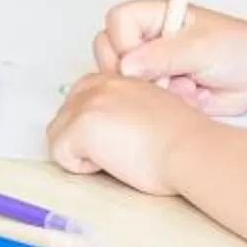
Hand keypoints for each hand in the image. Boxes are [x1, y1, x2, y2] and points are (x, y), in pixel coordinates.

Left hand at [48, 75, 213, 195]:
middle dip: (79, 138)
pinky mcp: (81, 127)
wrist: (190, 148)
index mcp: (117, 80)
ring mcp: (87, 104)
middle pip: (64, 115)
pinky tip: (110, 164)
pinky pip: (60, 153)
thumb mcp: (154, 110)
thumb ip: (128, 110)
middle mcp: (99, 86)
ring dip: (78, 151)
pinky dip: (80, 166)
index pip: (81, 98)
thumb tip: (115, 130)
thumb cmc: (183, 138)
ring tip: (112, 158)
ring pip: (56, 134)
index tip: (112, 139)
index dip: (91, 125)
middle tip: (113, 153)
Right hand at [91, 0, 246, 116]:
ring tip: (184, 87)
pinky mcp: (159, 90)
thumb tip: (126, 66)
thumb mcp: (201, 47)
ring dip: (151, 89)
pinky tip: (190, 98)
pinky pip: (143, 101)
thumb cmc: (238, 48)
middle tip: (162, 79)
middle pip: (108, 51)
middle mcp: (147, 39)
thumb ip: (163, 55)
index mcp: (155, 15)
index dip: (124, 42)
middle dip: (132, 72)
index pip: (117, 21)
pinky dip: (164, 104)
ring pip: (123, 81)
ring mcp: (151, 66)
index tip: (144, 59)